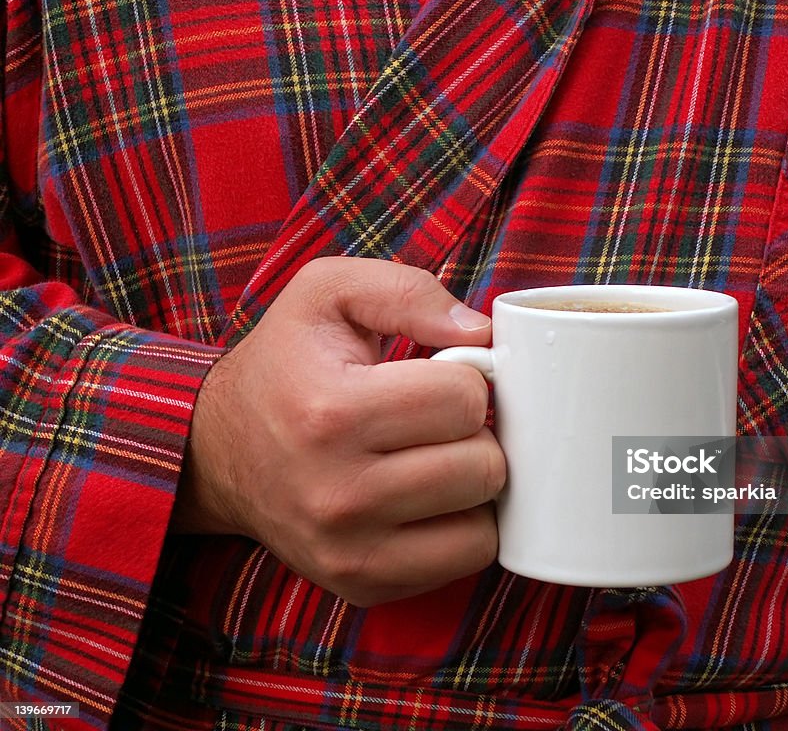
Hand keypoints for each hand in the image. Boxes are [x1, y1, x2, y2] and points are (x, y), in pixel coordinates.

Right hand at [175, 257, 504, 606]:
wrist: (217, 451)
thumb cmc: (286, 364)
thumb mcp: (327, 292)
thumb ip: (407, 291)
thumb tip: (480, 334)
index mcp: (331, 411)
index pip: (465, 399)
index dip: (466, 379)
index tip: (438, 378)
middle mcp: (338, 491)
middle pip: (483, 466)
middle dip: (475, 434)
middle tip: (438, 423)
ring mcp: (348, 548)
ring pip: (483, 522)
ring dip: (472, 485)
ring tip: (433, 458)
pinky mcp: (360, 583)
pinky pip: (465, 560)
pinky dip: (463, 528)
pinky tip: (430, 500)